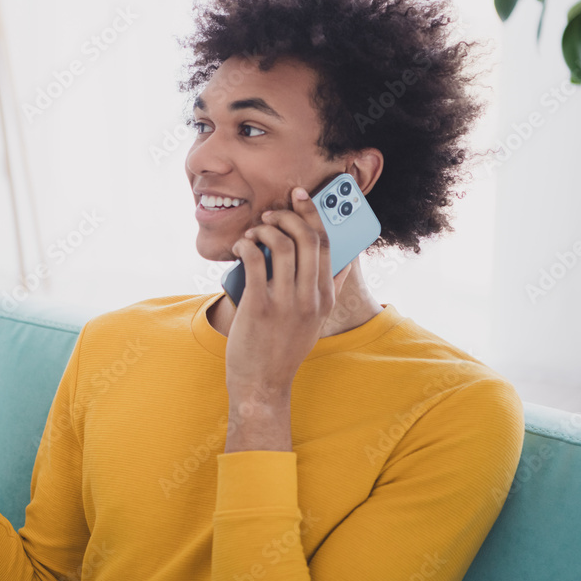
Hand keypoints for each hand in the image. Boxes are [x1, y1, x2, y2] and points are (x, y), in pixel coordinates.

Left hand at [226, 186, 352, 405]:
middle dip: (287, 214)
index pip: (327, 243)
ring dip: (264, 228)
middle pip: (307, 237)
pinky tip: (241, 246)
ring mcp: (286, 302)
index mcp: (325, 297)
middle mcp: (311, 297)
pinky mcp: (260, 307)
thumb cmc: (283, 349)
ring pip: (282, 243)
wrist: (262, 384)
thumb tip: (340, 263)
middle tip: (270, 213)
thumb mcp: (315, 322)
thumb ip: (327, 292)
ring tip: (253, 231)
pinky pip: (255, 259)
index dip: (313, 212)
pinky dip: (246, 244)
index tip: (300, 196)